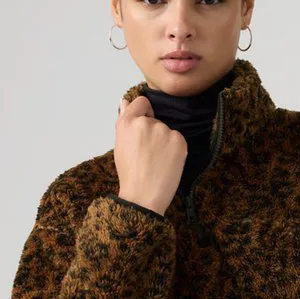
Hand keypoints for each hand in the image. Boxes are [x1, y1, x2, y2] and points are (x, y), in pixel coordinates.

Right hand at [114, 96, 186, 215]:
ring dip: (164, 141)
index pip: (142, 102)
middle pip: (154, 119)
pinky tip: (166, 163)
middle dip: (152, 132)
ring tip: (156, 161)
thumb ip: (123, 120)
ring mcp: (163, 130)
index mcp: (128, 122)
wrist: (143, 196)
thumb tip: (124, 102)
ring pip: (166, 131)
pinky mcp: (178, 140)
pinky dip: (174, 149)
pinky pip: (177, 139)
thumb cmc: (130, 174)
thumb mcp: (120, 145)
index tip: (143, 129)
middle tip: (147, 154)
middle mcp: (145, 122)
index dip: (143, 113)